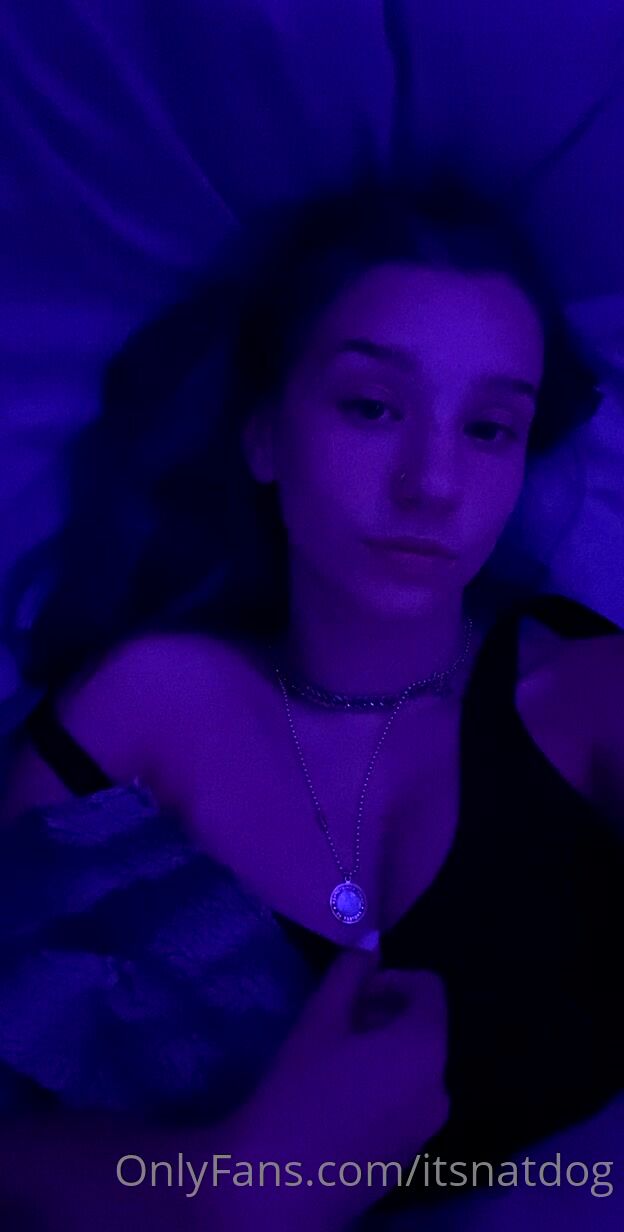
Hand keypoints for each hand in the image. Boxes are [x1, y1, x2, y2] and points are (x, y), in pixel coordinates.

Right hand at [226, 944, 448, 1222]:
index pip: (430, 988)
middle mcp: (440, 1088)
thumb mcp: (319, 1021)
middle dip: (385, 1014)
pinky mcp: (410, 1157)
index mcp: (425, 1049)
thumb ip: (350, 973)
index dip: (392, 979)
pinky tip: (337, 1102)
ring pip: (414, 1067)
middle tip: (336, 1022)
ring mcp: (428, 1128)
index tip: (352, 993)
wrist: (280, 1187)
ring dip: (383, 1050)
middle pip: (424, 1028)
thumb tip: (369, 942)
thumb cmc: (300, 1091)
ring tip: (333, 1062)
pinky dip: (383, 1088)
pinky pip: (407, 1103)